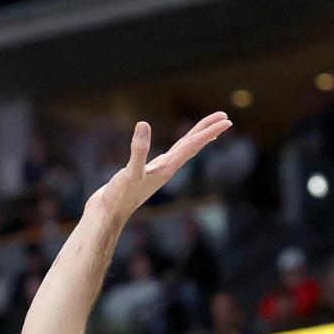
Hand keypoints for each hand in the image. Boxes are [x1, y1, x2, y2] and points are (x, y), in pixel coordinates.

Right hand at [87, 112, 232, 217]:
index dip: (209, 131)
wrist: (108, 215)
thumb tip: (143, 125)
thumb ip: (138, 150)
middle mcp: (166, 169)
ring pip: (182, 151)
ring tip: (208, 131)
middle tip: (225, 118)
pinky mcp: (146, 173)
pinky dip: (177, 148)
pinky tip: (175, 149)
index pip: (192, 145)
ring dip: (196, 139)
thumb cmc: (119, 197)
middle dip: (208, 131)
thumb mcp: (129, 172)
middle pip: (192, 146)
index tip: (226, 120)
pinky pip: (169, 156)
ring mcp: (158, 172)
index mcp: (167, 167)